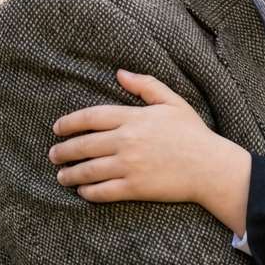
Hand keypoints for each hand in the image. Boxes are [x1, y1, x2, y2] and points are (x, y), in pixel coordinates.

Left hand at [50, 70, 250, 232]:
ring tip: (61, 175)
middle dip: (63, 150)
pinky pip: (101, 191)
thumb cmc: (193, 133)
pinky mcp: (134, 188)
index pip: (91, 117)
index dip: (69, 122)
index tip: (57, 128)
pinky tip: (82, 190)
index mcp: (134, 118)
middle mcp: (127, 141)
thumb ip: (146, 85)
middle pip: (83, 145)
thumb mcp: (173, 102)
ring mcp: (129, 166)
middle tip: (54, 154)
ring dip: (69, 173)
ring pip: (87, 170)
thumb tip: (120, 73)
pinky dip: (87, 191)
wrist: (210, 167)